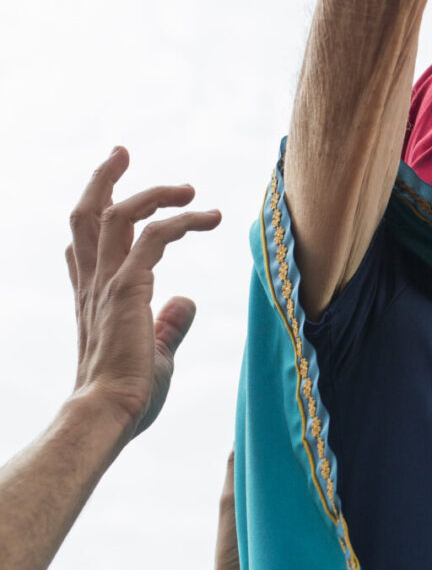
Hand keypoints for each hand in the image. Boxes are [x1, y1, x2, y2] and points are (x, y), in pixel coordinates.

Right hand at [65, 147, 220, 437]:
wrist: (107, 415)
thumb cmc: (126, 397)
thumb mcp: (154, 354)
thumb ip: (169, 325)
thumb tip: (186, 302)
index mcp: (92, 301)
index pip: (83, 248)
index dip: (94, 217)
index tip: (111, 196)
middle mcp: (93, 286)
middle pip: (85, 217)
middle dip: (103, 181)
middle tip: (121, 154)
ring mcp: (106, 285)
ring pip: (114, 214)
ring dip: (150, 192)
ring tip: (188, 188)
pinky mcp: (129, 288)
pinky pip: (154, 236)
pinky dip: (181, 219)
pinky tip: (209, 218)